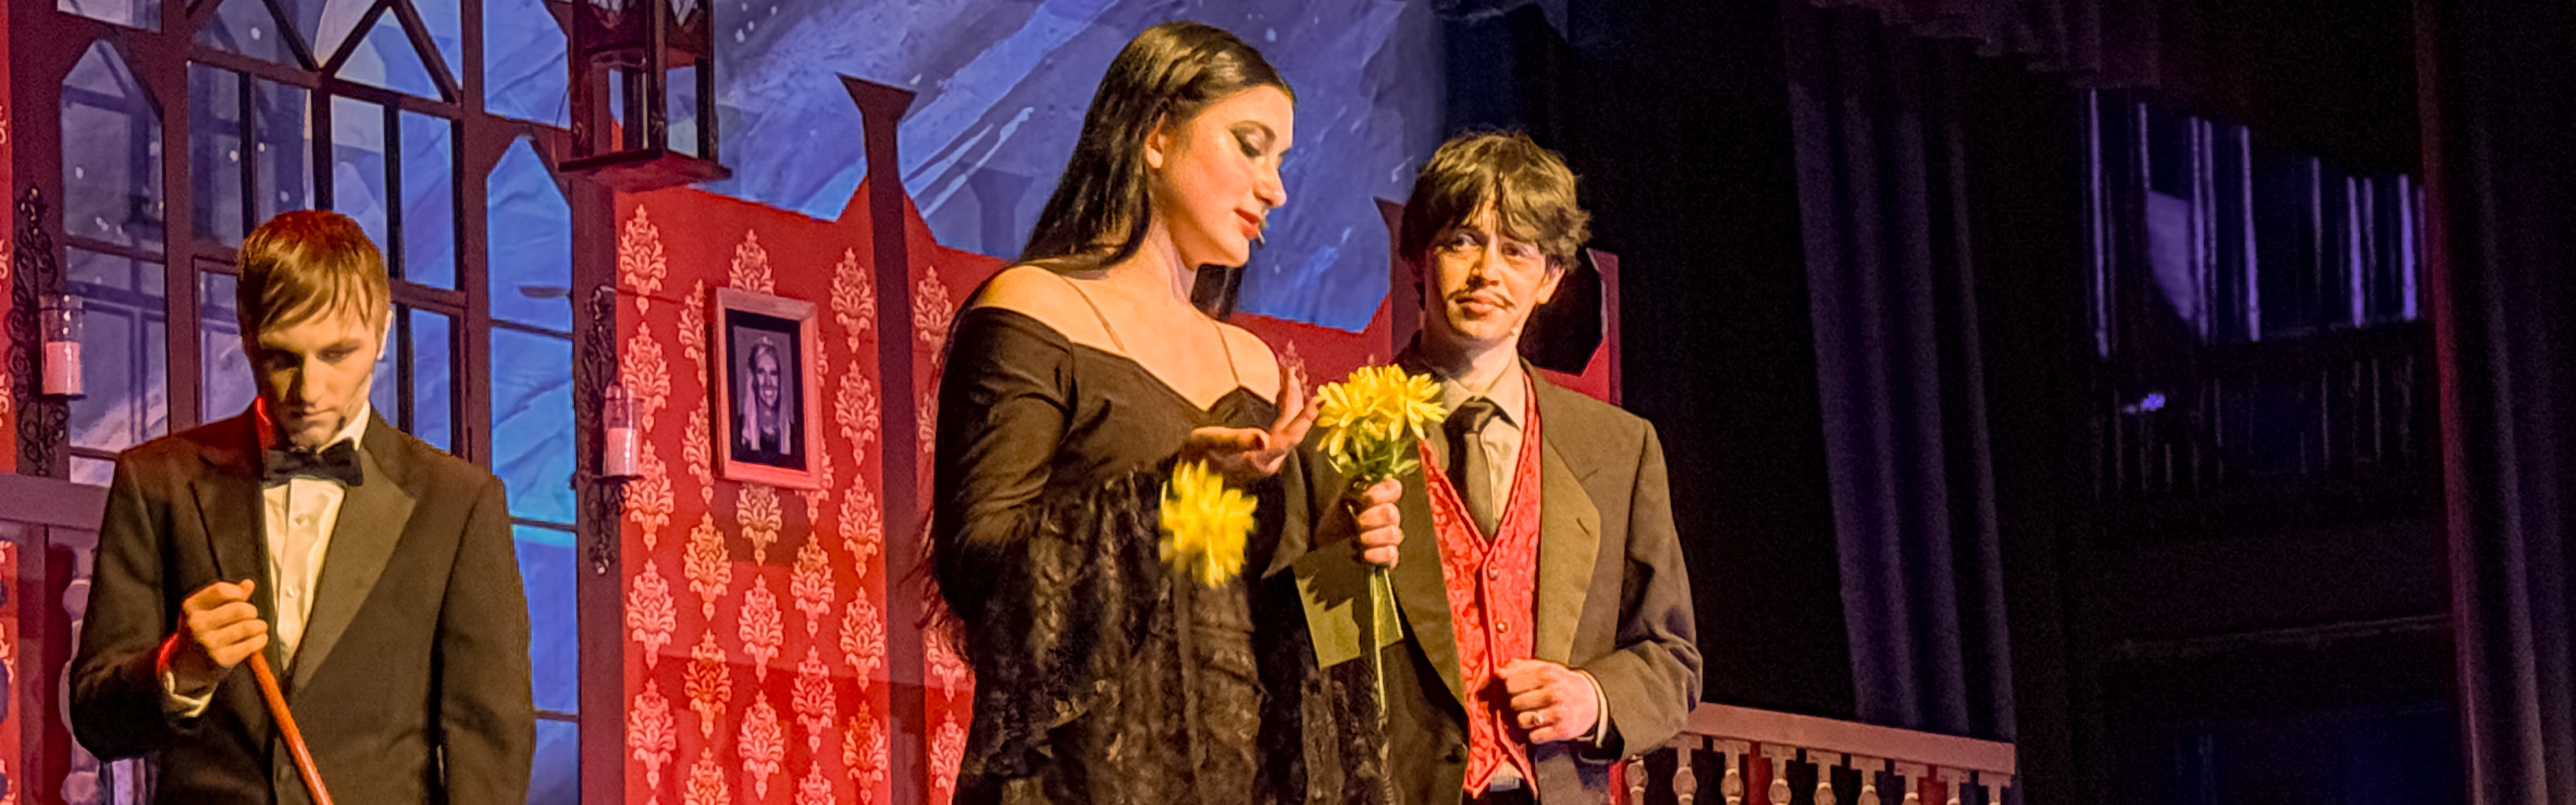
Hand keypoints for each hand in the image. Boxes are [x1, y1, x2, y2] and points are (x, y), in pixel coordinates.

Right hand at [162, 580, 267, 693]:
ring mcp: (208, 642)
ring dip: (260, 626)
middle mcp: (196, 624)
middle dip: (251, 611)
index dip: (238, 593)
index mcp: (191, 607)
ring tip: (258, 628)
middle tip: (251, 616)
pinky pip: (252, 644)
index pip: (221, 590)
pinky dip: (261, 639)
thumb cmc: (200, 633)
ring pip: (249, 626)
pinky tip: (258, 639)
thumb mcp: (205, 611)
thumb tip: (248, 584)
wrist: (185, 667)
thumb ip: (227, 596)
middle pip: (240, 608)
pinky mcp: (221, 659)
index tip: (241, 599)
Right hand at [1182, 363, 1317, 482]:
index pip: (1290, 437)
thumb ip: (1236, 440)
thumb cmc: (1195, 455)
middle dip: (1295, 399)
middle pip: (1291, 428)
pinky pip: (1279, 428)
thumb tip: (1264, 438)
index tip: (1318, 400)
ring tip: (1287, 376)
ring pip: (1286, 426)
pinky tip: (1280, 396)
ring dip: (1289, 401)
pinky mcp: (1258, 452)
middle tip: (1290, 372)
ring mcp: (1264, 456)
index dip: (1305, 418)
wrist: (1184, 470)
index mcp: (1260, 459)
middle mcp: (1267, 460)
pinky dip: (1282, 408)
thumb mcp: (1210, 443)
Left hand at [1324, 477, 1403, 567]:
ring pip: (1394, 534)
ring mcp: (1388, 538)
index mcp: (1377, 498)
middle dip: (1374, 517)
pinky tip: (1364, 555)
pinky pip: (1392, 555)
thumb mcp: (1336, 499)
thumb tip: (1346, 460)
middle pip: (1393, 513)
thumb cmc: (1330, 519)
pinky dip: (1378, 554)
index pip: (1394, 488)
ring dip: (1375, 536)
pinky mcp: (1387, 557)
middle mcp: (1387, 516)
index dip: (1383, 492)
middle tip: (1357, 522)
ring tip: (1358, 540)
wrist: (1321, 547)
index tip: (1366, 498)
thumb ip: (1350, 484)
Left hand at [1497, 659, 1600, 743]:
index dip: (1507, 688)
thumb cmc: (1562, 683)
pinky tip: (1540, 728)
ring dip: (1522, 721)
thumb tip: (1499, 672)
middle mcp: (1553, 692)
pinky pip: (1534, 737)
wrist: (1592, 700)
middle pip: (1514, 703)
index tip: (1512, 691)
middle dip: (1515, 705)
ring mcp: (1558, 712)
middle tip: (1523, 705)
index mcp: (1546, 674)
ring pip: (1522, 721)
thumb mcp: (1546, 669)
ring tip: (1530, 716)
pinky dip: (1533, 735)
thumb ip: (1522, 668)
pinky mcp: (1562, 730)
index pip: (1510, 683)